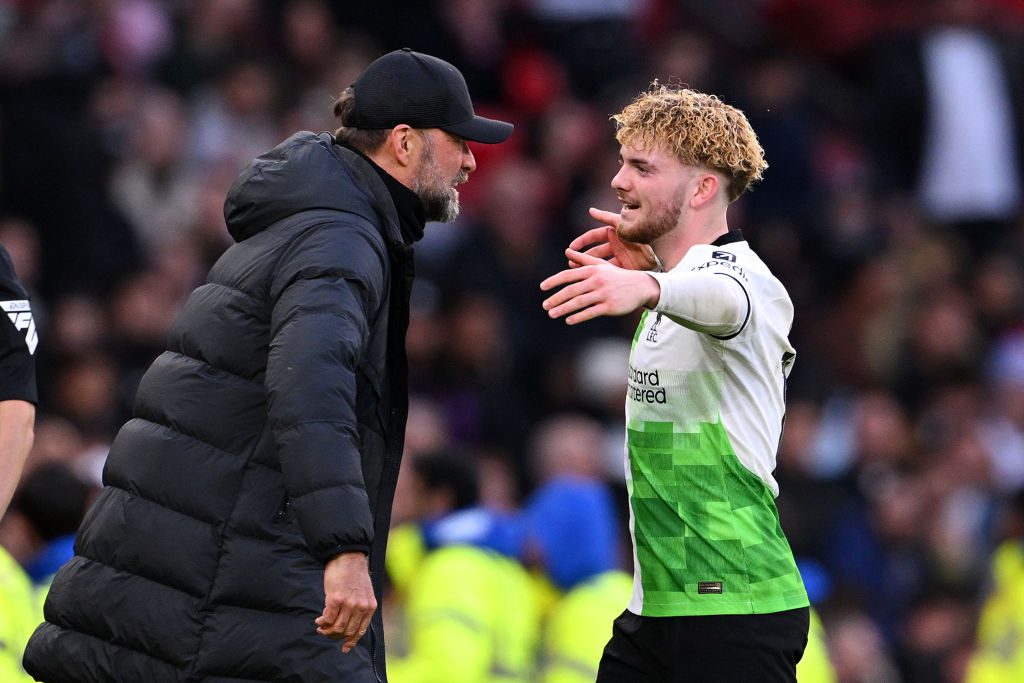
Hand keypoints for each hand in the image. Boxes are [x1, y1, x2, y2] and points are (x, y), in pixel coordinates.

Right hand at [315, 552, 376, 653]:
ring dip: (327, 630)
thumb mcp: (365, 592)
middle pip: (347, 631)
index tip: (345, 648)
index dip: (351, 642)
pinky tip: (319, 620)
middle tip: (326, 633)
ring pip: (337, 627)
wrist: (348, 557)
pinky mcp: (336, 599)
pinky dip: (322, 622)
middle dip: (335, 636)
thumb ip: (360, 607)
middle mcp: (361, 607)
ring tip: (321, 627)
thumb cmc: (354, 574)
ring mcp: (349, 604)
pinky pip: (328, 618)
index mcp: (370, 606)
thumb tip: (350, 622)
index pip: (360, 630)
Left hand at [541, 249, 659, 323]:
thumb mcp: (601, 265)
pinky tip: (568, 320)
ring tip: (552, 314)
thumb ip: (582, 259)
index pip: (568, 275)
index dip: (554, 281)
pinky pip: (590, 312)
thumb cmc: (617, 276)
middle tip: (545, 305)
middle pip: (571, 290)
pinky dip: (578, 317)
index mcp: (592, 270)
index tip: (542, 287)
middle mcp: (597, 281)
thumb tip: (566, 251)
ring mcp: (603, 294)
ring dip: (563, 309)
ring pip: (579, 302)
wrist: (640, 287)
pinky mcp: (610, 306)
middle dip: (556, 299)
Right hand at [566, 208, 657, 270]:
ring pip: (601, 262)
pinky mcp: (626, 268)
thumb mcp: (623, 224)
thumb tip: (590, 210)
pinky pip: (610, 271)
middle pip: (596, 251)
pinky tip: (592, 279)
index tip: (571, 248)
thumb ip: (606, 217)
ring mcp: (621, 257)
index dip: (582, 241)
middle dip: (583, 257)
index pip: (594, 236)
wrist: (662, 250)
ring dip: (590, 266)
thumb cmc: (643, 233)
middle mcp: (617, 245)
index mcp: (616, 233)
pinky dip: (602, 275)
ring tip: (578, 272)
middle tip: (571, 263)